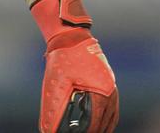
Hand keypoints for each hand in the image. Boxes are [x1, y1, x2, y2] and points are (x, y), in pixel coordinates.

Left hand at [30, 0, 117, 132]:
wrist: (71, 36)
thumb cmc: (63, 58)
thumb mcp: (55, 84)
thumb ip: (53, 109)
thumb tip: (47, 130)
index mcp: (101, 92)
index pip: (95, 123)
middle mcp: (110, 91)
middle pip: (106, 122)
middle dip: (95, 131)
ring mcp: (112, 87)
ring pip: (111, 117)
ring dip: (102, 127)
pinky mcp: (108, 83)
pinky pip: (111, 107)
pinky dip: (105, 118)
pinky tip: (96, 123)